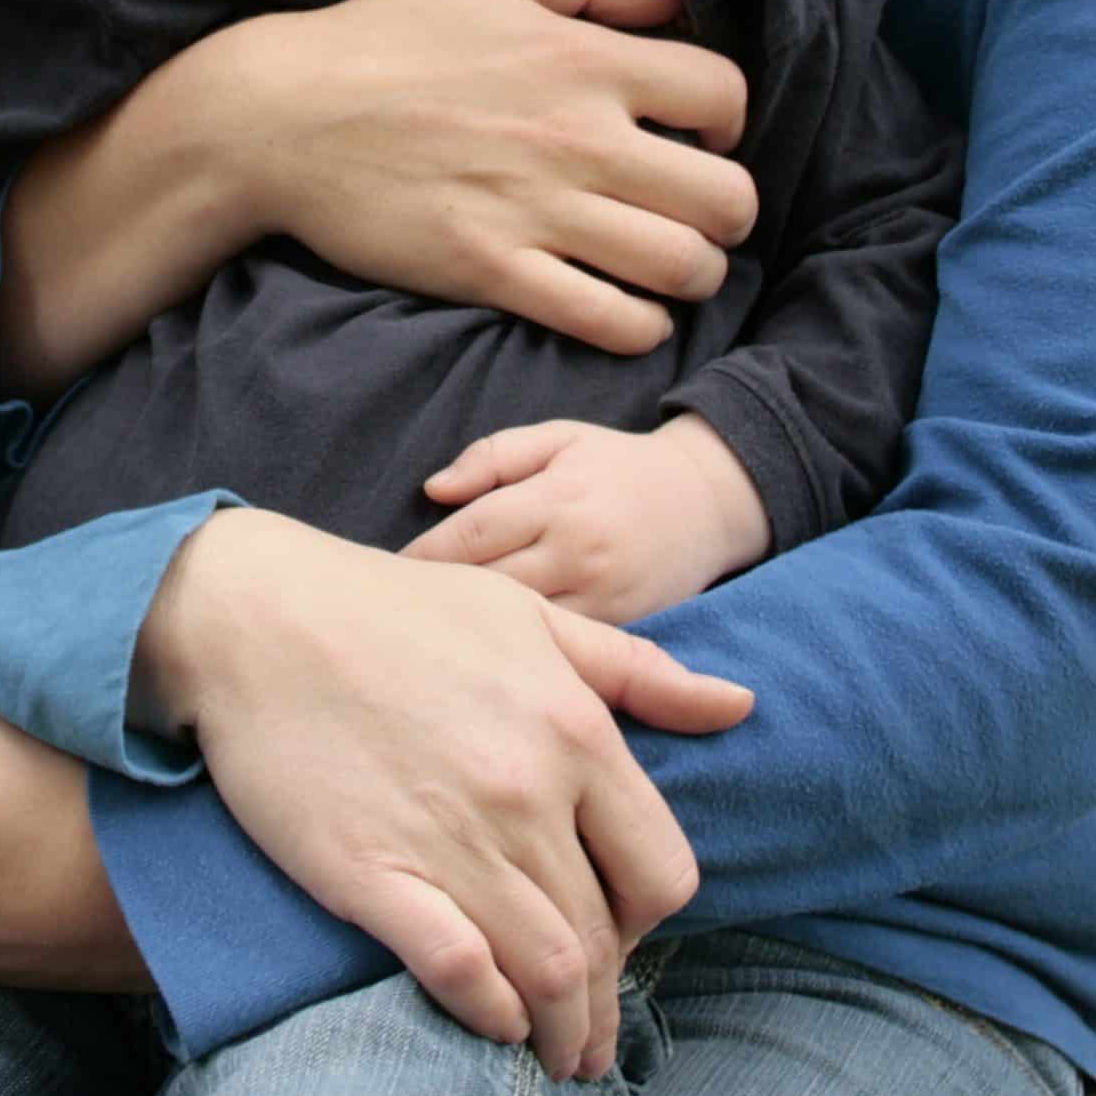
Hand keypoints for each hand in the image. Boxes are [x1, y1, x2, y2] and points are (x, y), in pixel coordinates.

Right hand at [135, 509, 752, 1080]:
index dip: (653, 923)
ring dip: (564, 1031)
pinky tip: (496, 1026)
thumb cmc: (393, 609)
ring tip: (559, 1058)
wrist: (256, 615)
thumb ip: (639, 672)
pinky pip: (459, 972)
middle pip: (606, 935)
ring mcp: (450, 838)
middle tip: (595, 1035)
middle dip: (610, 1002)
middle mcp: (525, 793)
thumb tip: (739, 706)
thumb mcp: (531, 617)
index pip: (661, 870)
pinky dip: (491, 1014)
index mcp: (573, 731)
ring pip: (548, 970)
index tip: (626, 940)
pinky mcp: (371, 875)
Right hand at [217, 0, 759, 354]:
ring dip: (693, 274)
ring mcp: (537, 210)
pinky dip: (638, 325)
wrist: (280, 116)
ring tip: (669, 267)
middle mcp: (576, 135)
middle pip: (727, 196)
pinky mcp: (493, 272)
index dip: (729, 121)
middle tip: (698, 213)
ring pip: (682, 266)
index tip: (700, 136)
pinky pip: (609, 320)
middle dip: (730, 213)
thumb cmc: (383, 38)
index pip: (724, 94)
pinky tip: (625, 310)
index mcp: (582, 57)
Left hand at [405, 415, 772, 623]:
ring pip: (521, 632)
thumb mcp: (560, 438)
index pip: (471, 535)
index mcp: (555, 500)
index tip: (387, 574)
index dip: (421, 557)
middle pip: (486, 590)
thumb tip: (433, 490)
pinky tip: (488, 657)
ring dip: (475, 636)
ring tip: (431, 640)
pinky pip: (560, 653)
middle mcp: (577, 553)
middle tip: (393, 615)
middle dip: (439, 603)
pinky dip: (523, 655)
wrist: (707, 504)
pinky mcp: (621, 632)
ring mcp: (601, 599)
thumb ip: (494, 456)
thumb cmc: (618, 467)